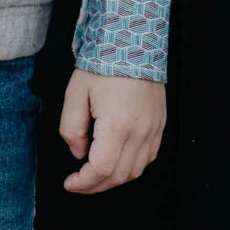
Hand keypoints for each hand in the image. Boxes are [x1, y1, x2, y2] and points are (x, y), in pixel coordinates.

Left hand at [58, 68, 165, 193]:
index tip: (70, 183)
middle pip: (119, 175)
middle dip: (95, 185)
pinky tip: (116, 161)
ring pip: (135, 171)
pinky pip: (147, 157)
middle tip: (79, 183)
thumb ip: (71, 128)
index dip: (84, 183)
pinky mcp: (159, 125)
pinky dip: (130, 167)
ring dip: (113, 179)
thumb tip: (78, 153)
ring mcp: (153, 130)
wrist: (133, 44)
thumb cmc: (103, 65)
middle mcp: (139, 132)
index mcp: (117, 125)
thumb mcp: (75, 93)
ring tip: (94, 174)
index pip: (101, 169)